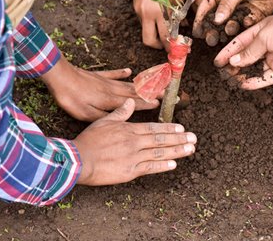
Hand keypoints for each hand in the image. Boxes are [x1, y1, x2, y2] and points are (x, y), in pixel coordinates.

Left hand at [41, 56, 158, 120]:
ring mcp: (105, 81)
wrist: (60, 77)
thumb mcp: (86, 114)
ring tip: (153, 83)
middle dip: (150, 93)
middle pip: (135, 91)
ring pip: (127, 83)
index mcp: (110, 100)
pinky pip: (113, 74)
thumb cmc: (72, 98)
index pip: (133, 102)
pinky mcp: (97, 75)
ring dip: (141, 84)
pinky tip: (129, 71)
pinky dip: (121, 73)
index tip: (160, 103)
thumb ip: (105, 116)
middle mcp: (112, 89)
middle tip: (164, 92)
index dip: (147, 103)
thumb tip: (122, 118)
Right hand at [73, 99, 196, 185]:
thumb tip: (132, 102)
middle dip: (179, 139)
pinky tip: (174, 164)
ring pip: (159, 153)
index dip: (169, 129)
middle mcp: (134, 142)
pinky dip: (162, 165)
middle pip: (161, 140)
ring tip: (190, 149)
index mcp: (129, 129)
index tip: (181, 128)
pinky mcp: (130, 171)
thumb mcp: (104, 121)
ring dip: (177, 151)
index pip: (154, 128)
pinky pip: (150, 168)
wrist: (79, 160)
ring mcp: (133, 157)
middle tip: (193, 138)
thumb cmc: (89, 140)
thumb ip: (121, 112)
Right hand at [132, 0, 183, 49]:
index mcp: (159, 10)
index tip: (177, 48)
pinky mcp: (135, 6)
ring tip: (164, 29)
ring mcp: (139, 10)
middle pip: (149, 41)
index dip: (171, 45)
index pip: (165, 36)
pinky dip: (151, 22)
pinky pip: (143, 20)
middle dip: (158, 46)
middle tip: (166, 45)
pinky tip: (158, 17)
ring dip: (154, 33)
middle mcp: (147, 13)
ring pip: (145, 31)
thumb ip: (180, 12)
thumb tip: (182, 25)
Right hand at [193, 0, 272, 40]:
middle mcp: (228, 3)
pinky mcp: (254, 15)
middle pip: (216, 20)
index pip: (205, 8)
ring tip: (229, 30)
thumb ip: (226, 4)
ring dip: (229, 29)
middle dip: (213, 30)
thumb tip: (216, 20)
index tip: (197, 32)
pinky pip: (246, 24)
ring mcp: (241, 10)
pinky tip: (246, 21)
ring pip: (230, 25)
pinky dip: (245, 25)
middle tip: (211, 38)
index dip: (200, 20)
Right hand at [215, 12, 272, 88]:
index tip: (217, 61)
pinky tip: (244, 85)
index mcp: (260, 32)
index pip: (239, 43)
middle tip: (223, 72)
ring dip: (242, 74)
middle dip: (234, 65)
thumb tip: (234, 62)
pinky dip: (255, 82)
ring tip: (231, 79)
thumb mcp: (262, 36)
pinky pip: (265, 79)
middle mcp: (266, 46)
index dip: (228, 52)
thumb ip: (247, 51)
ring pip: (254, 69)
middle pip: (245, 57)